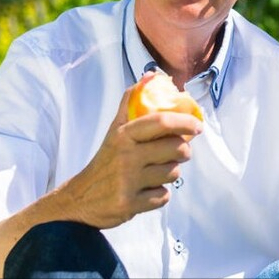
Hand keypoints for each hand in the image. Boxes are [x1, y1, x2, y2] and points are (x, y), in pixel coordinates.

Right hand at [55, 80, 202, 227]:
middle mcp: (126, 156)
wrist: (80, 199)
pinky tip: (147, 190)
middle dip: (183, 151)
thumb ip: (132, 102)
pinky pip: (164, 196)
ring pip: (173, 173)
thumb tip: (151, 75)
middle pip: (176, 149)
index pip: (161, 122)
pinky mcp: (130, 204)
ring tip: (157, 172)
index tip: (197, 126)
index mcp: (124, 135)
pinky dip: (160, 195)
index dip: (185, 122)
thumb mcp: (115, 130)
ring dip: (171, 173)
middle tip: (178, 152)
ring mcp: (128, 181)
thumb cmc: (107, 160)